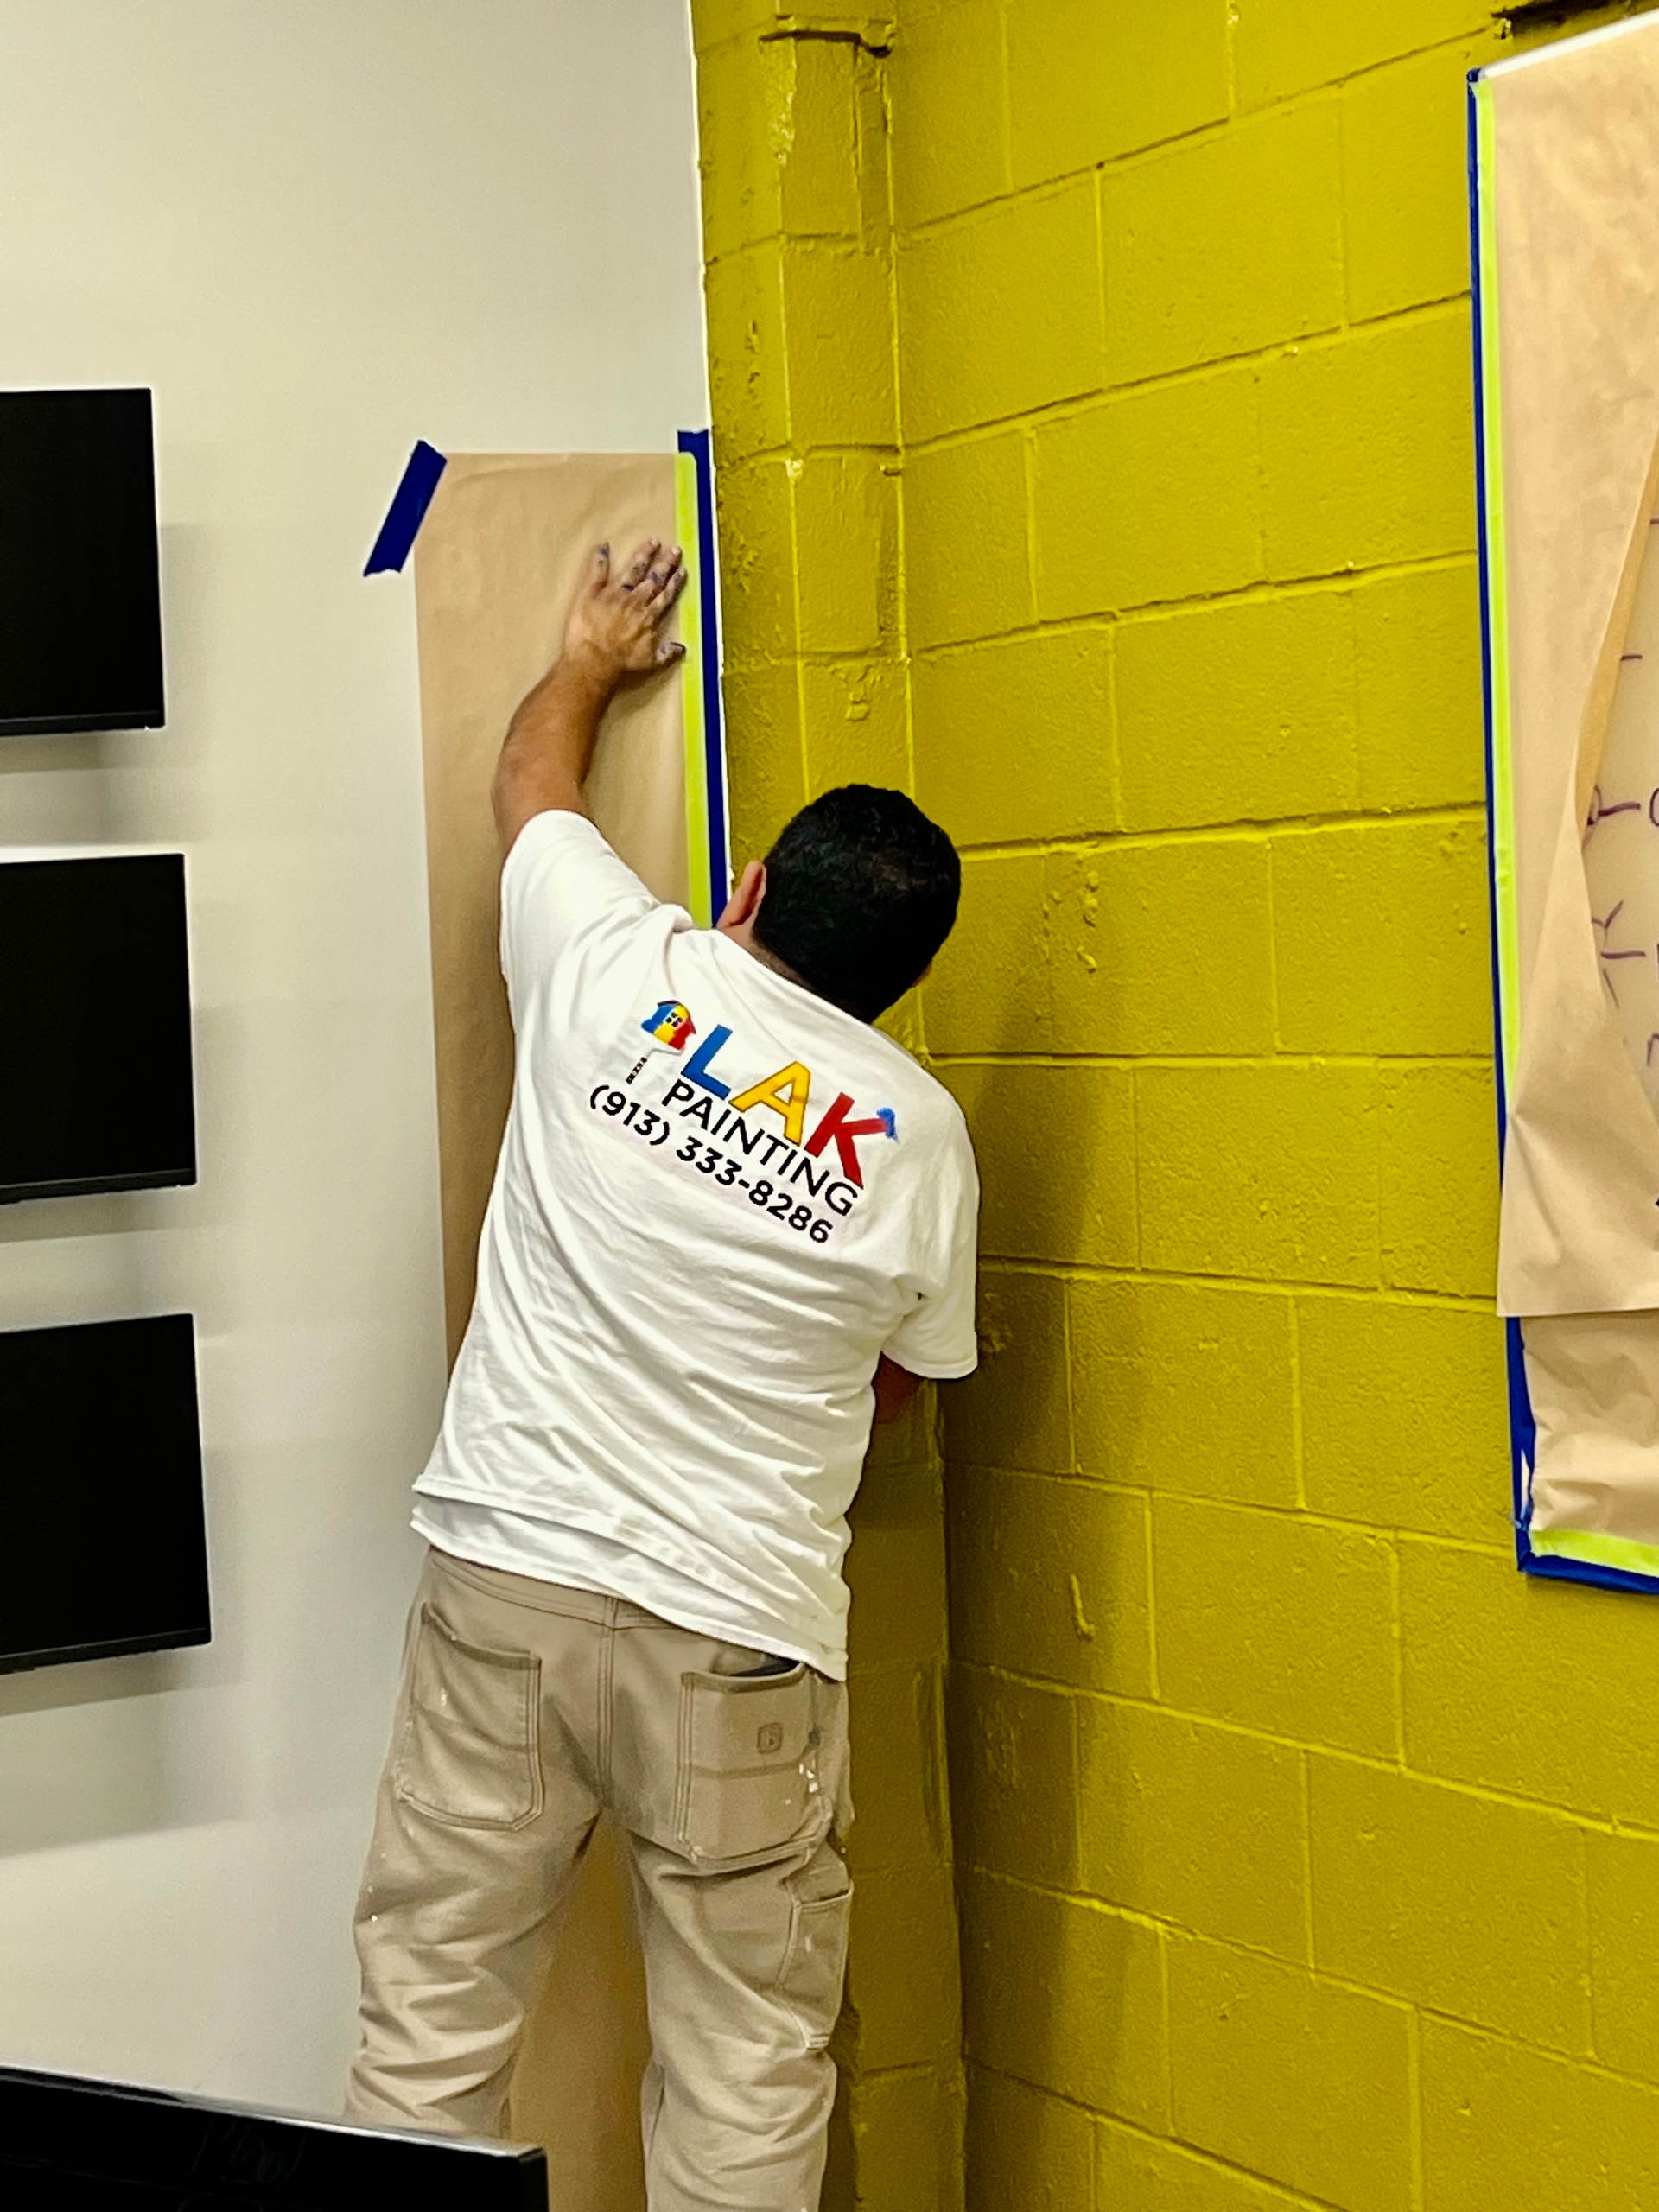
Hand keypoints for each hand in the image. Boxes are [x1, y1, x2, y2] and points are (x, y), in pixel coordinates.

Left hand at [561, 537, 687, 687]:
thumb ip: (667, 653)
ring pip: (633, 569)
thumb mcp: (649, 662)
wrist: (594, 658)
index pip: (666, 595)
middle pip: (654, 578)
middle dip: (665, 562)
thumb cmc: (621, 662)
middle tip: (675, 549)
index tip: (682, 570)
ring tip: (652, 541)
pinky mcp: (593, 591)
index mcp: (649, 616)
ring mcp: (614, 593)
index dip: (675, 582)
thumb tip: (682, 648)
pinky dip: (601, 557)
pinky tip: (603, 545)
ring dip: (643, 554)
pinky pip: (598, 570)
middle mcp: (635, 600)